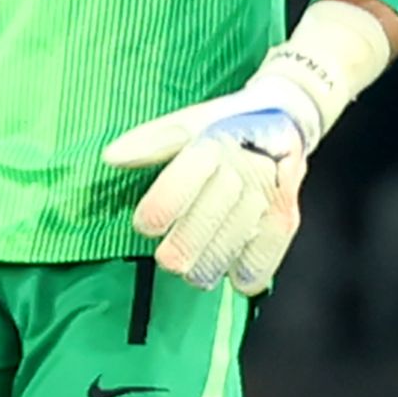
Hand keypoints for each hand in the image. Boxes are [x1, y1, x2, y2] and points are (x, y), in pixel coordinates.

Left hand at [102, 96, 309, 295]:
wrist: (286, 120)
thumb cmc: (227, 126)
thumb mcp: (190, 123)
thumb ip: (151, 142)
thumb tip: (111, 157)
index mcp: (217, 141)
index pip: (190, 174)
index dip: (165, 203)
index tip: (145, 226)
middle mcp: (247, 167)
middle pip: (213, 214)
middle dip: (187, 244)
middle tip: (168, 261)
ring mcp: (270, 193)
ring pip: (238, 238)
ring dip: (212, 263)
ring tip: (193, 274)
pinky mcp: (287, 215)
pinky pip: (267, 252)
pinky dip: (249, 271)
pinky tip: (233, 276)